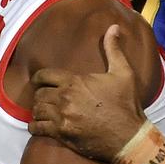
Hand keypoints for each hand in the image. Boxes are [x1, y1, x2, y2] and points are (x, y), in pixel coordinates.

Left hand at [29, 25, 145, 160]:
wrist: (129, 136)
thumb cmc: (126, 104)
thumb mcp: (123, 73)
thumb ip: (113, 49)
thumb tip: (114, 27)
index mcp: (75, 82)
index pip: (44, 75)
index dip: (39, 77)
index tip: (39, 80)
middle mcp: (65, 98)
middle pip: (39, 94)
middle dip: (40, 95)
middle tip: (44, 98)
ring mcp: (62, 117)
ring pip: (36, 110)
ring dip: (38, 110)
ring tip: (42, 111)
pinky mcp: (61, 134)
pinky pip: (37, 128)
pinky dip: (35, 127)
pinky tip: (39, 126)